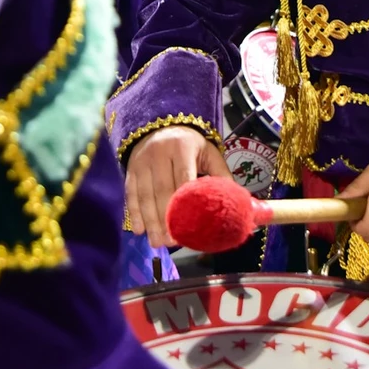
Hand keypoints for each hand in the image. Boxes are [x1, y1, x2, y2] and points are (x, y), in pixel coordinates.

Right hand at [126, 125, 230, 247]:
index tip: (188, 227)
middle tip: (170, 243)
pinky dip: (134, 213)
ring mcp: (142, 161)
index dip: (184, 204)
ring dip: (150, 221)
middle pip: (161, 190)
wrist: (162, 126)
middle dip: (165, 219)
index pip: (183, 178)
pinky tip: (139, 230)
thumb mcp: (209, 153)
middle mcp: (159, 153)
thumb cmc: (190, 146)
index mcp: (182, 148)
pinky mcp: (131, 169)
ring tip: (156, 243)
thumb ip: (220, 175)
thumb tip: (237, 203)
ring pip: (145, 195)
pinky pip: (131, 193)